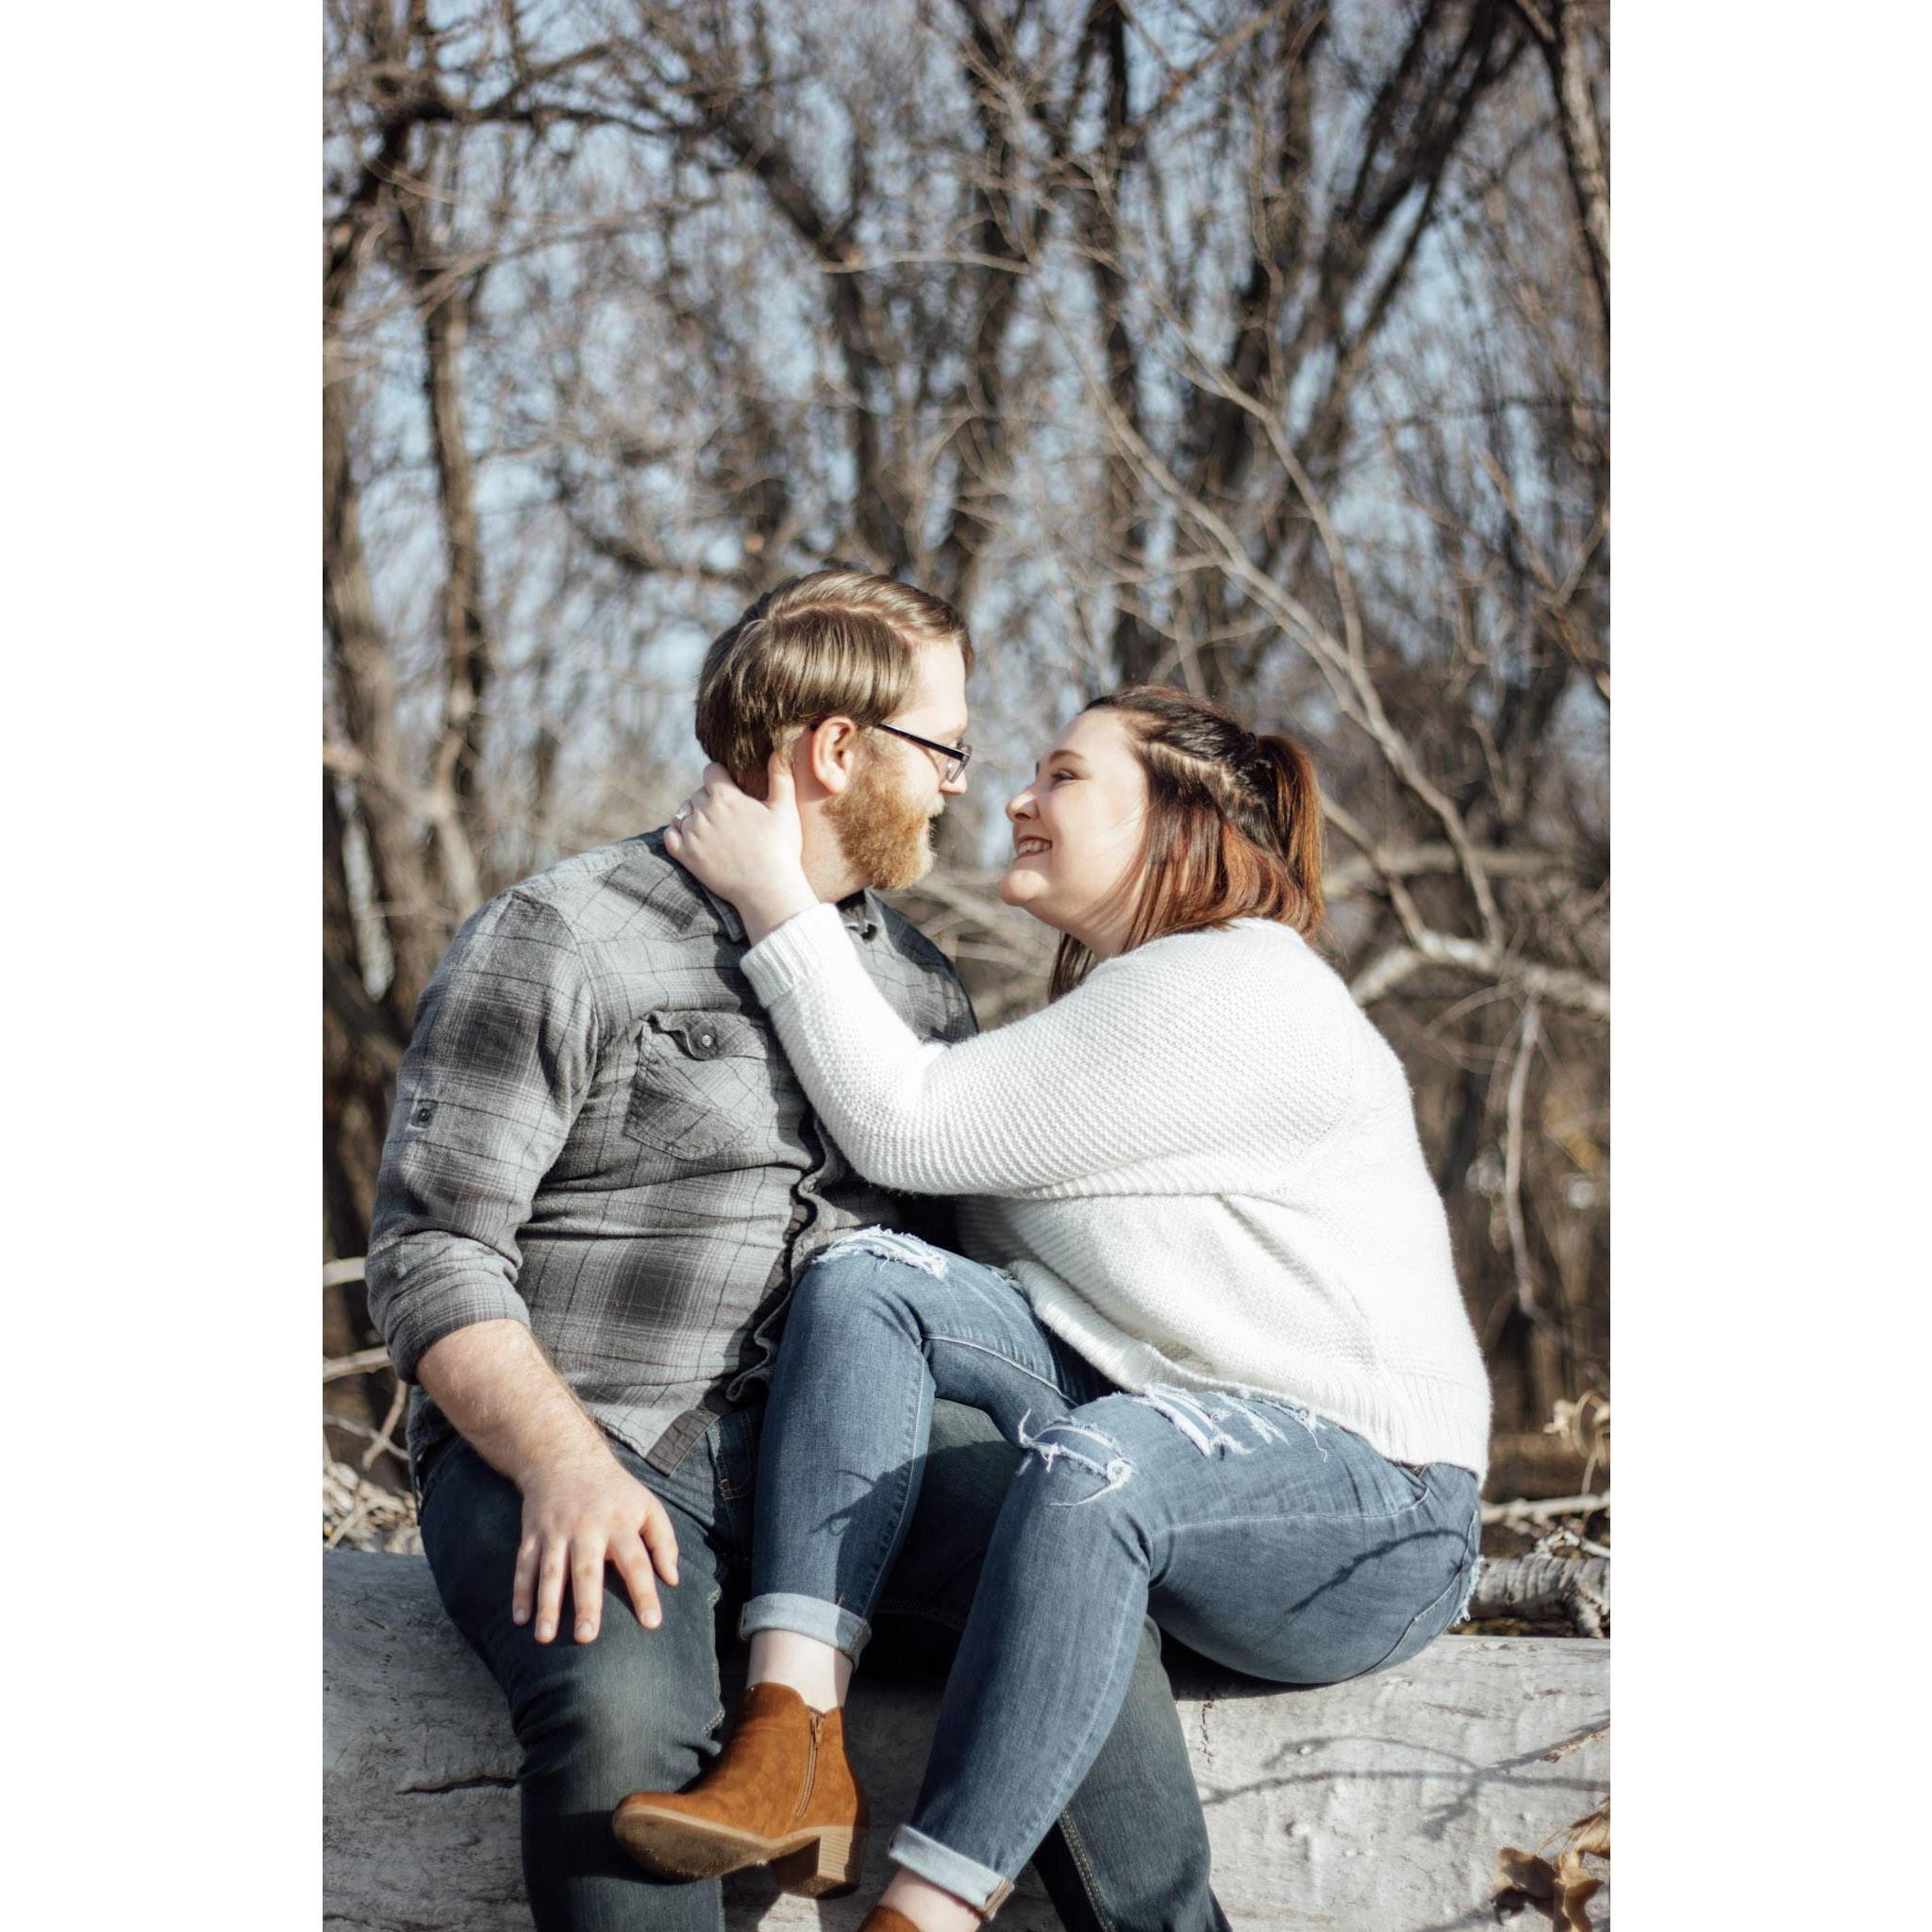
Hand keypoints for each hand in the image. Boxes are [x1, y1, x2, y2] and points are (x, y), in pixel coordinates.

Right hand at [512, 1449, 680, 1642]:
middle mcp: (586, 1529)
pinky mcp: (532, 1533)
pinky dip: (520, 1592)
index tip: (652, 1623)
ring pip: (550, 1572)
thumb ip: (663, 1541)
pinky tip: (520, 1620)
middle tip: (587, 1638)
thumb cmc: (614, 1491)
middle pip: (587, 1570)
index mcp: (619, 1523)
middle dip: (586, 1604)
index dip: (644, 1592)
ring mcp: (556, 1532)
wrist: (565, 1457)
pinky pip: (523, 1566)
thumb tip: (673, 1579)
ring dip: (546, 1606)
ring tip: (544, 1638)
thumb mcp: (647, 1504)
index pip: (636, 1562)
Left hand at [665, 755, 816, 940]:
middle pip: (698, 793)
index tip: (731, 786)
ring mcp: (692, 835)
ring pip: (683, 813)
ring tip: (713, 827)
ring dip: (694, 815)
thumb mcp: (785, 808)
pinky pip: (670, 835)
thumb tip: (779, 749)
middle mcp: (703, 812)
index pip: (711, 771)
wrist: (767, 889)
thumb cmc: (780, 848)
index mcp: (725, 797)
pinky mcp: (686, 856)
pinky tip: (693, 837)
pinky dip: (677, 833)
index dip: (721, 777)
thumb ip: (780, 776)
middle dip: (710, 798)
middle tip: (728, 814)